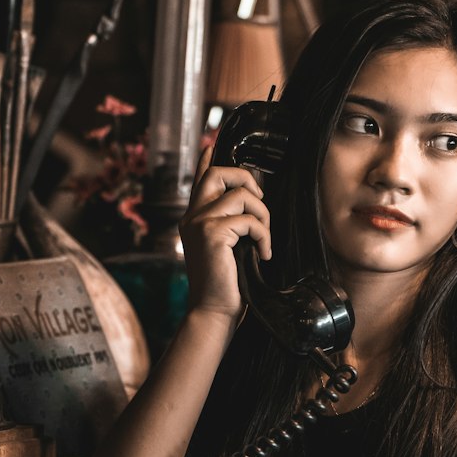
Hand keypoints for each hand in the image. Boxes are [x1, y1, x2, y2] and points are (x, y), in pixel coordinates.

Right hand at [178, 145, 271, 322]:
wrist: (213, 312)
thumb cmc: (226, 285)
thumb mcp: (228, 249)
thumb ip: (231, 225)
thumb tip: (250, 203)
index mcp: (193, 219)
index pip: (200, 178)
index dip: (208, 158)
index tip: (212, 144)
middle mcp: (192, 216)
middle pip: (219, 173)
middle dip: (248, 179)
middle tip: (261, 204)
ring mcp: (199, 223)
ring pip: (242, 195)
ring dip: (263, 217)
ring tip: (264, 241)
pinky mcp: (212, 233)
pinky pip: (250, 220)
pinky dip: (264, 236)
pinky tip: (263, 255)